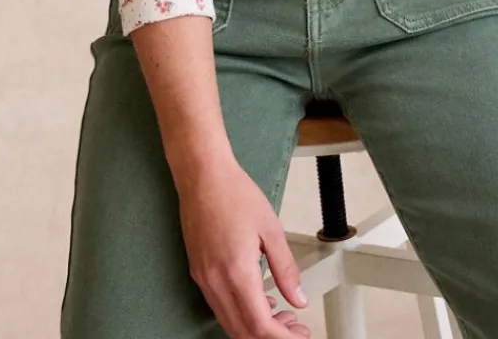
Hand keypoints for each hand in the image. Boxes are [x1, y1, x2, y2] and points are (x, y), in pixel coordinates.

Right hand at [178, 156, 311, 337]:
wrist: (203, 175)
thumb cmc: (234, 193)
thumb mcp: (271, 229)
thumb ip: (286, 269)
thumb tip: (297, 298)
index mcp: (236, 272)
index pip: (259, 326)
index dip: (282, 338)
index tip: (299, 334)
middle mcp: (215, 282)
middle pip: (242, 332)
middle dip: (271, 336)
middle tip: (295, 327)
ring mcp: (203, 279)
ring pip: (229, 322)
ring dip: (255, 327)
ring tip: (282, 315)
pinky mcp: (198, 272)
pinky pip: (220, 306)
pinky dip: (240, 313)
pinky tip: (259, 300)